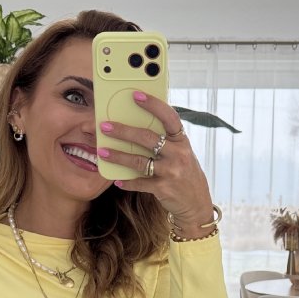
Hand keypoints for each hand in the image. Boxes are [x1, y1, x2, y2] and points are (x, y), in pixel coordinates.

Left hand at [98, 90, 214, 237]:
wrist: (196, 202)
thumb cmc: (184, 172)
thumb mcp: (180, 153)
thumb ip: (165, 140)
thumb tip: (136, 124)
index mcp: (182, 141)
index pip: (168, 117)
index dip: (153, 104)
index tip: (135, 95)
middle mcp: (178, 154)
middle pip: (147, 138)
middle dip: (123, 131)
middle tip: (105, 126)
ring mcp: (171, 172)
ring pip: (139, 161)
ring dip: (118, 156)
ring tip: (102, 152)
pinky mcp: (163, 188)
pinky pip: (140, 183)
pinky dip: (127, 182)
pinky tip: (117, 180)